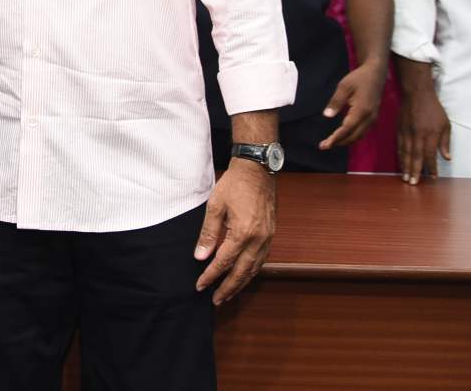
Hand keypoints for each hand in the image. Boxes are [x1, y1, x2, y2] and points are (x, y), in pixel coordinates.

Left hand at [195, 159, 274, 304]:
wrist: (258, 169)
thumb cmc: (234, 185)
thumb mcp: (215, 206)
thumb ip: (208, 233)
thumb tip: (200, 256)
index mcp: (243, 232)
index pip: (224, 262)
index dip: (211, 276)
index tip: (200, 286)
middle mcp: (258, 239)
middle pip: (242, 272)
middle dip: (228, 288)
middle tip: (216, 301)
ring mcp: (267, 238)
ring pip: (254, 268)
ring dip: (241, 283)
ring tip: (228, 293)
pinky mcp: (271, 234)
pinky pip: (261, 259)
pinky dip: (251, 271)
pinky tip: (243, 275)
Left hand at [319, 61, 386, 148]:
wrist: (375, 73)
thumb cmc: (358, 78)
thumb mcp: (344, 87)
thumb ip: (336, 102)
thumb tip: (327, 116)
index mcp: (361, 110)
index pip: (347, 129)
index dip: (335, 138)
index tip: (325, 145)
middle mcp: (369, 118)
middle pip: (353, 136)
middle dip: (339, 142)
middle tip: (324, 146)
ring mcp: (373, 118)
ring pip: (359, 136)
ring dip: (345, 141)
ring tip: (331, 143)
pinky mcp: (373, 117)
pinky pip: (363, 131)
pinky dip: (352, 136)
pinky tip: (343, 136)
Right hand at [397, 83, 450, 184]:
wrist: (417, 94)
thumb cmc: (434, 109)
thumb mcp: (446, 124)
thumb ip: (445, 142)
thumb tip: (447, 158)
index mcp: (430, 134)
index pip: (430, 155)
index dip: (432, 168)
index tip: (433, 178)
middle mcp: (417, 135)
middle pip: (416, 157)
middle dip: (415, 171)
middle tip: (413, 183)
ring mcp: (406, 133)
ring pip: (405, 153)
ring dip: (405, 167)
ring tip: (405, 178)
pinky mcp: (399, 130)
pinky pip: (399, 146)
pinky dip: (400, 157)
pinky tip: (401, 164)